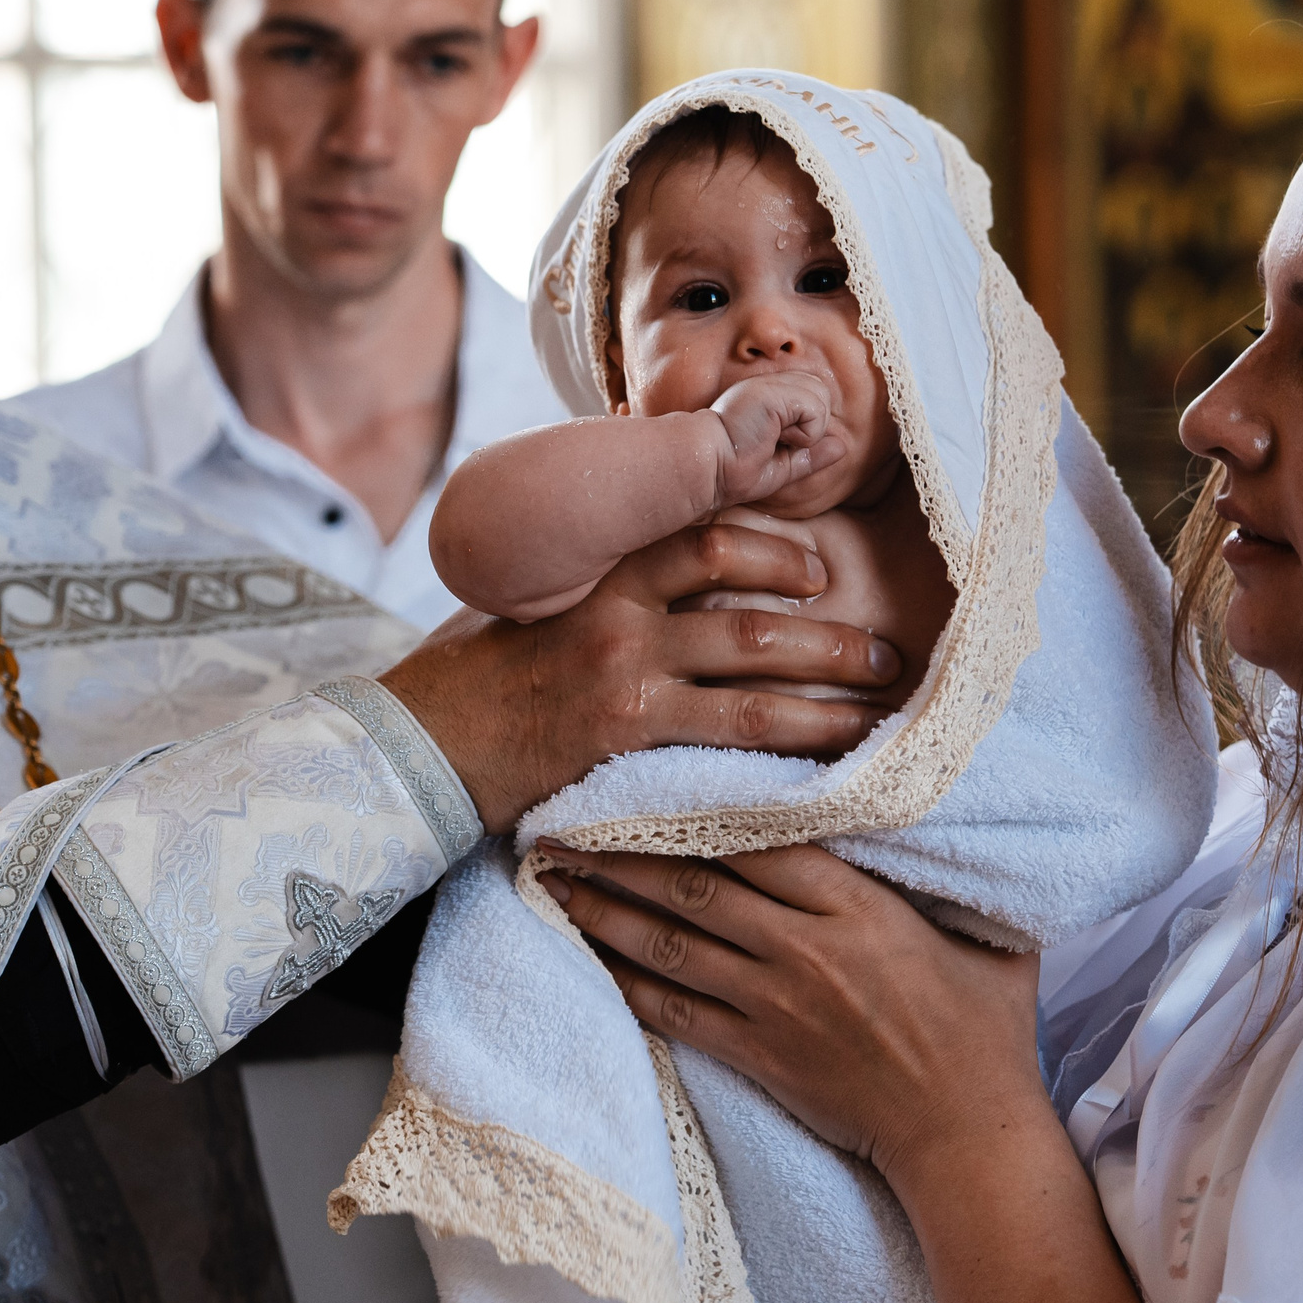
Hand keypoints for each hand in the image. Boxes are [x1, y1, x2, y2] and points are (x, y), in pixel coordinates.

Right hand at [379, 525, 903, 832]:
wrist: (417, 740)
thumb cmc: (473, 672)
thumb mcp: (529, 597)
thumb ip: (591, 574)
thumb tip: (655, 555)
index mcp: (601, 571)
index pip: (706, 535)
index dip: (775, 547)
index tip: (816, 571)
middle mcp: (623, 614)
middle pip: (755, 610)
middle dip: (832, 634)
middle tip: (885, 653)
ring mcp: (628, 676)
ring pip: (759, 679)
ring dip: (832, 692)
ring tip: (880, 707)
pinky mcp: (627, 737)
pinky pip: (731, 743)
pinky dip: (789, 754)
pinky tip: (828, 767)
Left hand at [536, 843, 1043, 1188]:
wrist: (966, 1133)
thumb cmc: (987, 1032)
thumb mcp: (991, 937)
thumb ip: (958, 878)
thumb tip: (955, 819)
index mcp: (860, 908)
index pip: (762, 839)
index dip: (694, 806)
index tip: (645, 778)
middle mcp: (807, 951)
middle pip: (696, 884)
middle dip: (621, 850)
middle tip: (562, 820)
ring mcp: (776, 1006)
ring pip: (671, 944)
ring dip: (605, 909)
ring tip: (553, 878)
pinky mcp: (758, 1056)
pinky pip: (674, 1012)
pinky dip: (626, 980)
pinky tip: (587, 953)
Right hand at [709, 372, 848, 507]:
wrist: (704, 466)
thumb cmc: (730, 471)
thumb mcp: (780, 467)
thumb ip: (810, 455)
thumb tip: (842, 446)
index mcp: (769, 397)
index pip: (812, 398)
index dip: (806, 426)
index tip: (774, 445)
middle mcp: (771, 384)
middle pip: (822, 393)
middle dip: (810, 426)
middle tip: (775, 442)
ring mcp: (771, 384)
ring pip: (822, 398)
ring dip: (806, 430)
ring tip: (773, 440)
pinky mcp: (774, 392)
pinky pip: (816, 409)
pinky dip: (804, 432)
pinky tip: (774, 438)